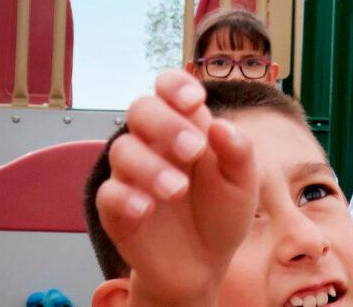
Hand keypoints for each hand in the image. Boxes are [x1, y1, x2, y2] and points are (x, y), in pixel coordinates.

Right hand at [95, 71, 255, 302]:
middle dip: (166, 124)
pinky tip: (147, 209)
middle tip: (195, 150)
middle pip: (140, 109)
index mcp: (185, 126)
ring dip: (151, 166)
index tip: (195, 102)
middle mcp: (153, 144)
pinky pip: (108, 194)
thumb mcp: (243, 183)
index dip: (175, 86)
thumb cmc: (221, 213)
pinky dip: (126, 198)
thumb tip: (221, 125)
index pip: (168, 88)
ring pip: (122, 150)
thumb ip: (238, 152)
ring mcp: (132, 175)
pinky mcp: (116, 209)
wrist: (204, 266)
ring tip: (179, 190)